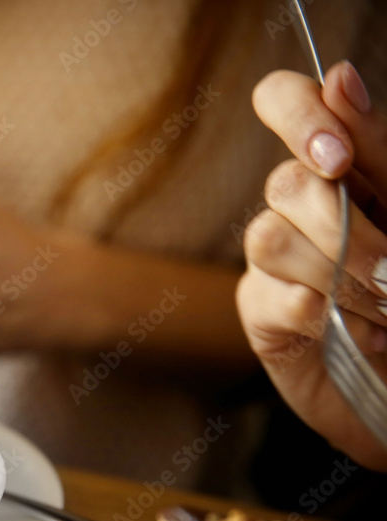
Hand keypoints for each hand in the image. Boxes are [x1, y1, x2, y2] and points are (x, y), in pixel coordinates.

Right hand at [238, 61, 386, 468]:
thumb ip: (378, 149)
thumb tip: (340, 75)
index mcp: (341, 165)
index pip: (283, 102)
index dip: (296, 117)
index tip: (336, 160)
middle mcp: (300, 204)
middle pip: (283, 184)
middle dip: (345, 229)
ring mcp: (275, 260)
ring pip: (268, 240)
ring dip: (338, 277)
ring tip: (385, 307)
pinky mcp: (262, 312)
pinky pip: (269, 296)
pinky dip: (323, 313)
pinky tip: (363, 331)